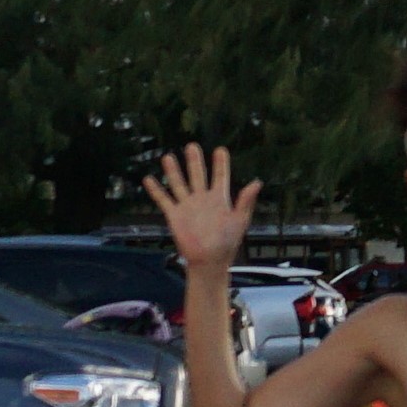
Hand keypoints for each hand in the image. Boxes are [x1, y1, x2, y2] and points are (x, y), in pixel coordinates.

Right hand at [143, 144, 260, 277]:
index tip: (220, 150)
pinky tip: (149, 179)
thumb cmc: (226, 243)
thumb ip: (246, 201)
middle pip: (197, 175)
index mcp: (219, 199)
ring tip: (168, 156)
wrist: (209, 261)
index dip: (220, 164)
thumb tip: (257, 182)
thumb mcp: (240, 220)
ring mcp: (187, 206)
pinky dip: (156, 190)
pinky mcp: (174, 215)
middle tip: (191, 145)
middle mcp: (202, 199)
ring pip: (179, 183)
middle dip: (194, 161)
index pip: (220, 177)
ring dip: (173, 171)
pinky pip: (164, 200)